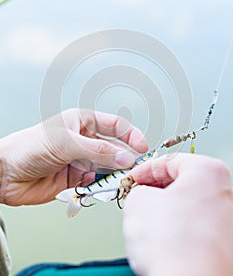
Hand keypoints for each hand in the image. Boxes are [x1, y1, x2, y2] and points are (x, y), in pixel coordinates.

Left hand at [0, 108, 147, 205]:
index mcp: (82, 122)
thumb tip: (126, 157)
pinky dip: (102, 185)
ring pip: (107, 166)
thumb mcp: (67, 143)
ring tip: (121, 179)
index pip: (115, 125)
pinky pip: (96, 181)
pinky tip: (103, 187)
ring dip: (115, 174)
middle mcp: (84, 140)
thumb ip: (99, 151)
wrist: (6, 173)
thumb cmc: (29, 147)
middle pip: (114, 148)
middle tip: (134, 169)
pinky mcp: (76, 178)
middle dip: (125, 158)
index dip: (131, 135)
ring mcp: (81, 159)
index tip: (143, 147)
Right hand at [123, 153, 232, 275]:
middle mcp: (224, 192)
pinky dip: (177, 227)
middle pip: (180, 182)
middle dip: (154, 190)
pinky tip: (162, 239)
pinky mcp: (224, 242)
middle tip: (136, 197)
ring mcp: (227, 219)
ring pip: (187, 204)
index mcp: (208, 171)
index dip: (143, 170)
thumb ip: (138, 190)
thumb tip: (140, 194)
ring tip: (147, 221)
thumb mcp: (138, 202)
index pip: (168, 161)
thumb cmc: (175, 246)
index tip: (132, 180)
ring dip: (164, 209)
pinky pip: (194, 225)